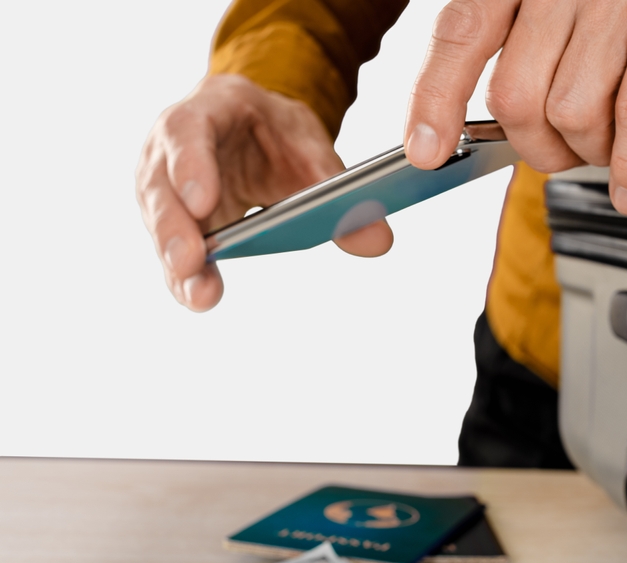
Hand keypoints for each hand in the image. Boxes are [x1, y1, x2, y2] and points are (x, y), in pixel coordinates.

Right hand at [136, 74, 392, 310]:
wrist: (252, 126)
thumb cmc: (273, 131)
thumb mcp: (310, 149)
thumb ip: (335, 189)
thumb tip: (379, 240)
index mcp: (201, 115)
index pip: (186, 134)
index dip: (191, 167)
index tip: (205, 202)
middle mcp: (166, 152)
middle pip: (160, 190)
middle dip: (175, 230)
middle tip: (191, 265)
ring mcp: (162, 191)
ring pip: (162, 227)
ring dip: (178, 264)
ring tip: (200, 295)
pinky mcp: (171, 223)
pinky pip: (174, 250)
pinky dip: (187, 275)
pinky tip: (200, 296)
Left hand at [404, 0, 626, 214]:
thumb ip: (524, 35)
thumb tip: (493, 114)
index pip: (459, 34)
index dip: (435, 98)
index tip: (426, 150)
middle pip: (516, 95)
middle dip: (533, 147)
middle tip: (555, 153)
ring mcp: (620, 0)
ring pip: (572, 112)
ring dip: (586, 152)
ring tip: (604, 148)